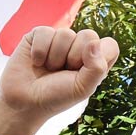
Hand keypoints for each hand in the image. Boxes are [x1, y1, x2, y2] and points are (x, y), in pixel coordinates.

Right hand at [0, 27, 119, 134]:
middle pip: (89, 35)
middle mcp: (79, 47)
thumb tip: (94, 42)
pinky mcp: (39, 35)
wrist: (25, 102)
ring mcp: (59, 40)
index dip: (99, 56)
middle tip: (63, 72)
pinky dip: (40, 51)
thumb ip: (96, 67)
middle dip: (74, 57)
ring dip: (55, 57)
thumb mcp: (83, 88)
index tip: (84, 71)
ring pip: (66, 33)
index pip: (110, 45)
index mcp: (96, 60)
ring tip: (49, 68)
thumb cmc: (57, 96)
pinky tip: (36, 62)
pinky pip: (45, 32)